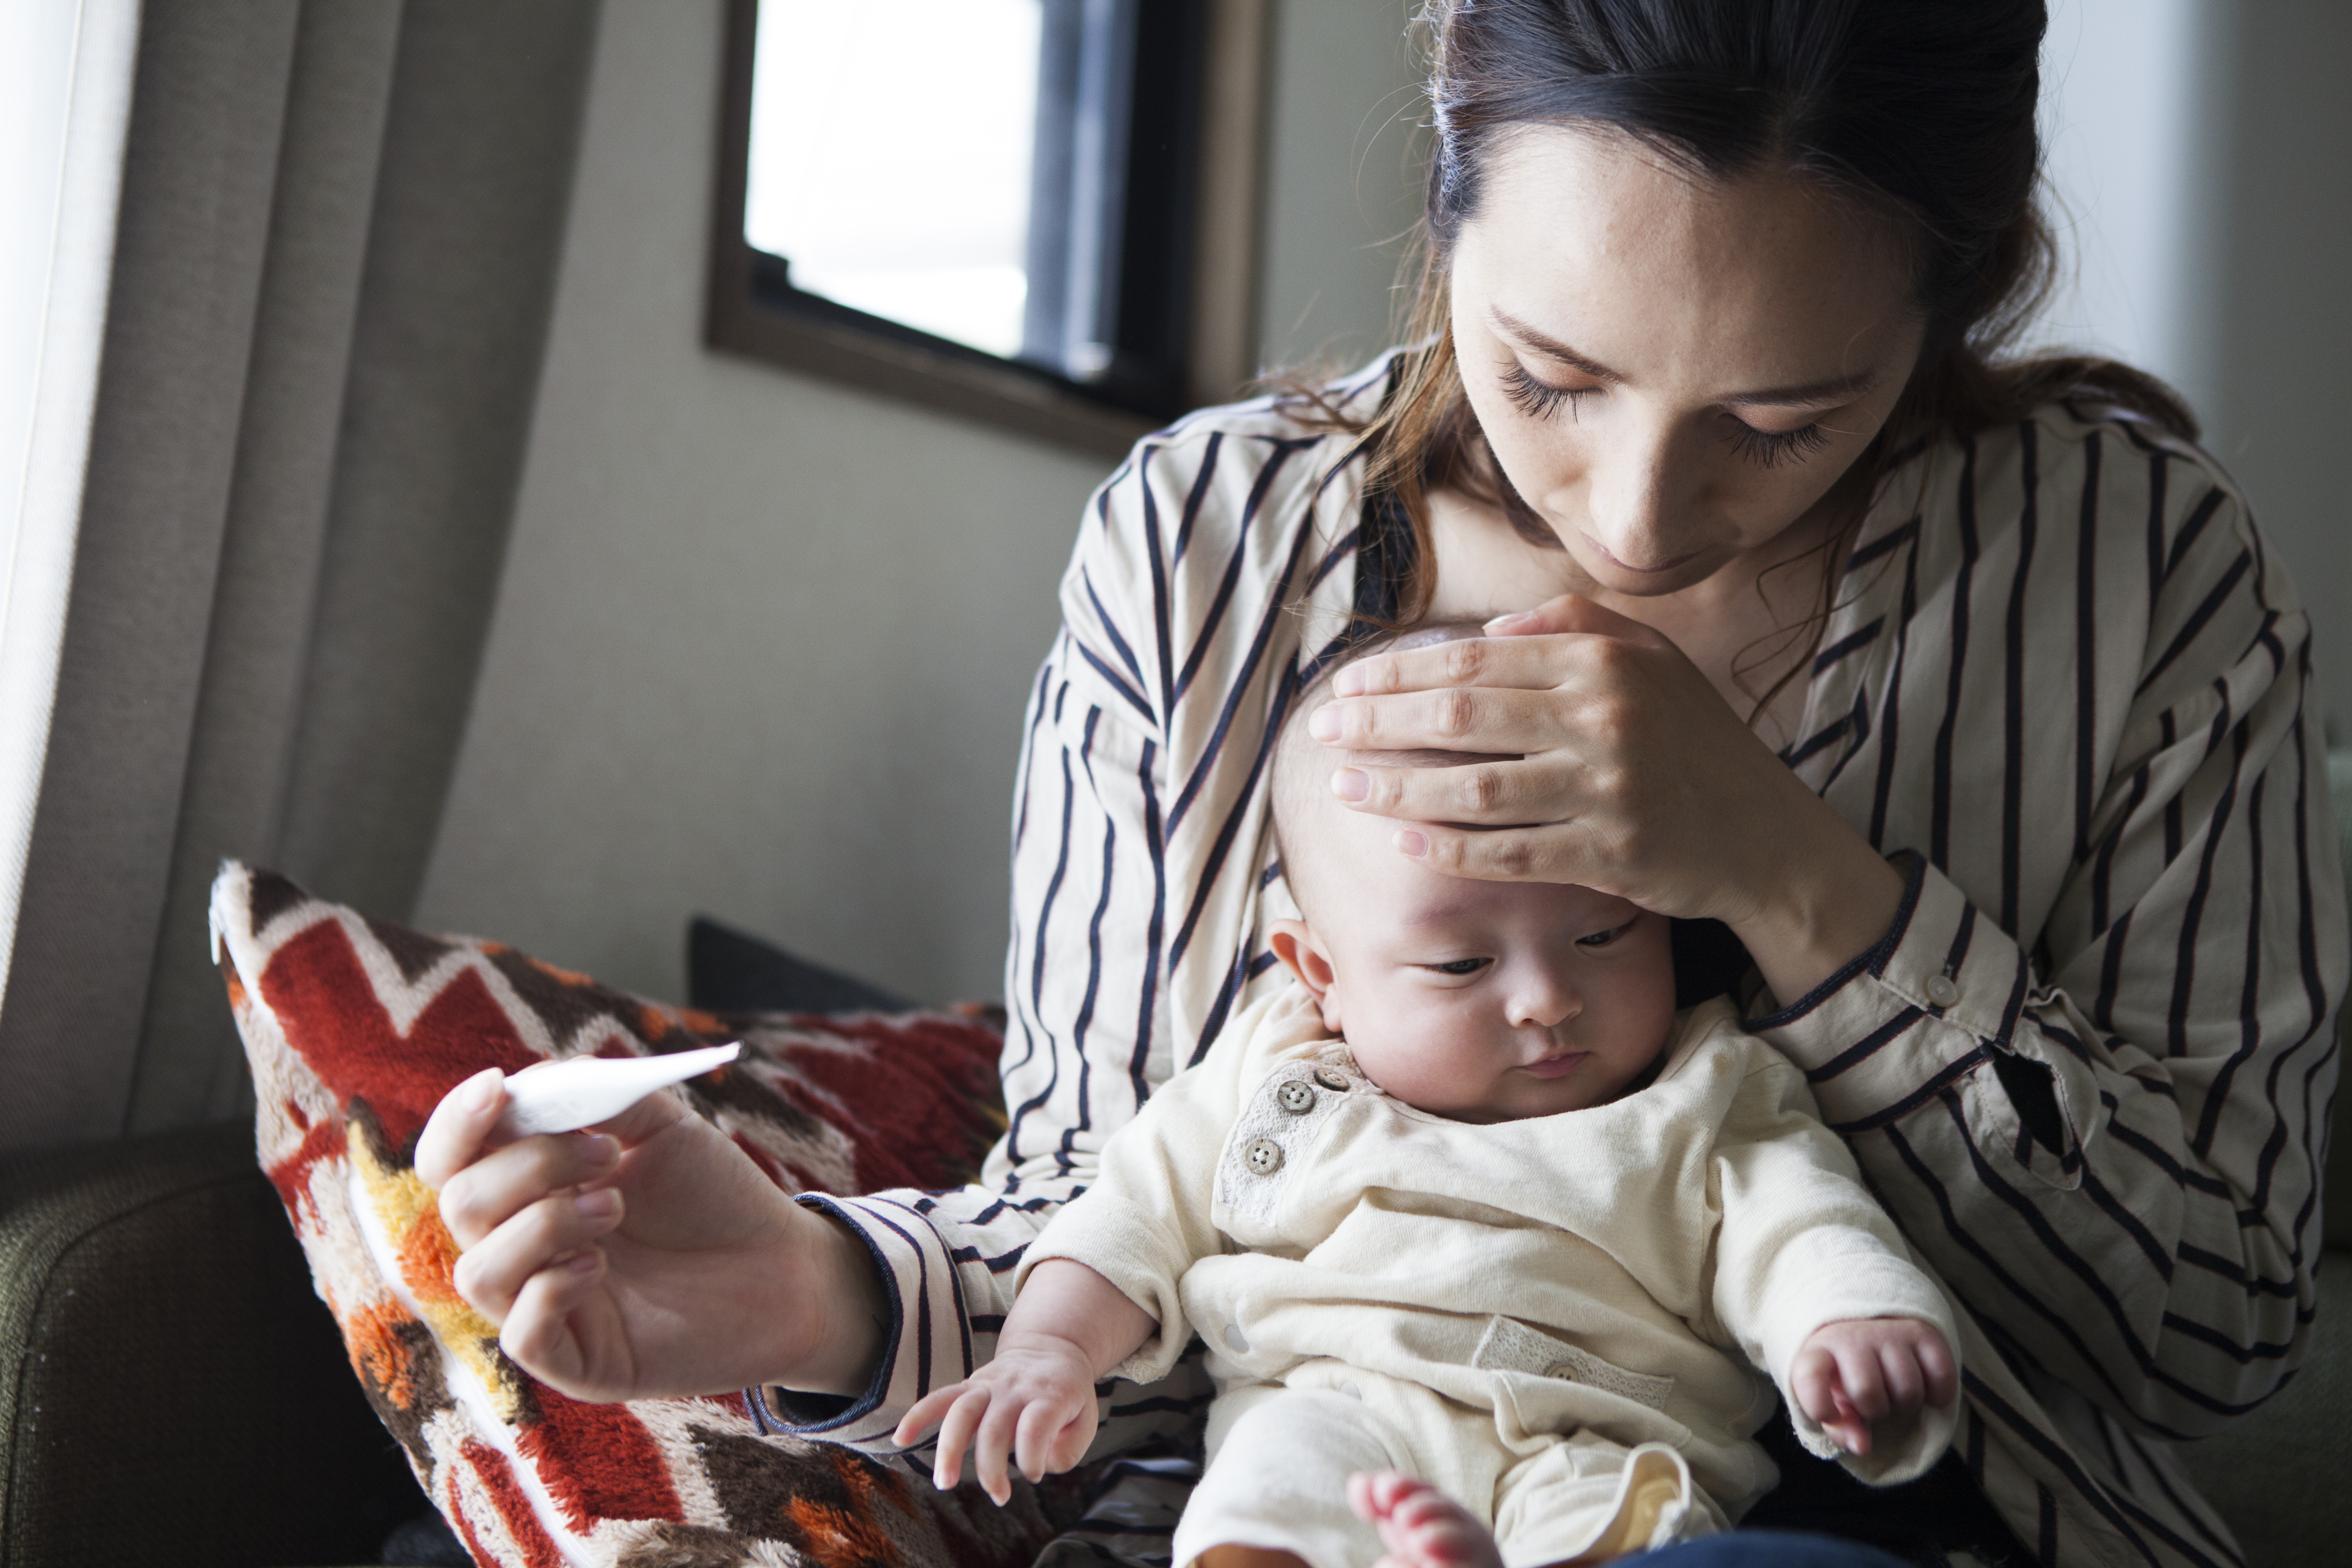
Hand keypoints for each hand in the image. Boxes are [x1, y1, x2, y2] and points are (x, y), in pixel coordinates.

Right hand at [416, 1064, 882, 1402]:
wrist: (784, 1262)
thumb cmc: (716, 1195)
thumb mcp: (661, 1126)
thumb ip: (596, 1096)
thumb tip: (527, 1082)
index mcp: (530, 1189)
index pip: (450, 1160)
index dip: (456, 1123)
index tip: (496, 1087)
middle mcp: (522, 1249)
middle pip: (460, 1204)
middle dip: (529, 1165)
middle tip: (607, 1156)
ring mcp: (543, 1308)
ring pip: (477, 1270)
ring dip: (543, 1223)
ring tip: (612, 1206)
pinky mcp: (576, 1362)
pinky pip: (520, 1335)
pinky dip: (551, 1288)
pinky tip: (598, 1265)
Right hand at [892, 1339, 1101, 1504]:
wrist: (1051, 1348)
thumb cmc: (1068, 1395)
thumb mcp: (1085, 1419)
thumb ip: (1069, 1448)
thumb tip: (1040, 1465)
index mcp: (1050, 1395)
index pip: (1036, 1426)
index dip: (1032, 1457)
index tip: (1034, 1473)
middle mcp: (1016, 1388)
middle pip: (994, 1427)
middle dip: (991, 1468)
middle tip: (999, 1496)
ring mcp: (989, 1384)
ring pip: (961, 1411)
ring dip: (950, 1448)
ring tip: (944, 1482)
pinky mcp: (970, 1385)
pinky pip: (939, 1397)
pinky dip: (918, 1416)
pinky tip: (901, 1439)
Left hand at [1312, 594, 1904, 1001]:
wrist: (1764, 835)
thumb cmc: (1692, 742)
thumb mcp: (1651, 659)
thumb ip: (1572, 625)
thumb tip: (1489, 633)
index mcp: (1604, 662)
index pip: (1473, 663)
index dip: (1397, 674)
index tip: (1343, 685)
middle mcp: (1604, 718)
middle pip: (1460, 719)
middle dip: (1376, 723)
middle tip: (1321, 730)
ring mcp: (1607, 790)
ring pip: (1473, 790)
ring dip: (1395, 790)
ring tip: (1342, 788)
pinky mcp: (1610, 855)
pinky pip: (1508, 853)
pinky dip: (1449, 849)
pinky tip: (1403, 841)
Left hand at [1791, 1317, 1956, 1456]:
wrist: (1866, 1329)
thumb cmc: (1844, 1374)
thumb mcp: (1831, 1399)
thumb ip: (1840, 1427)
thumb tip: (1862, 1446)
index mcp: (1818, 1353)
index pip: (1809, 1376)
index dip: (1818, 1405)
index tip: (1829, 1416)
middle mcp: (1852, 1336)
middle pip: (1868, 1392)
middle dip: (1874, 1410)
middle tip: (1873, 1402)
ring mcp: (1888, 1332)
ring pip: (1908, 1389)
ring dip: (1905, 1403)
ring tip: (1894, 1391)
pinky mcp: (1921, 1332)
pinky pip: (1941, 1375)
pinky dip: (1939, 1394)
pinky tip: (1925, 1389)